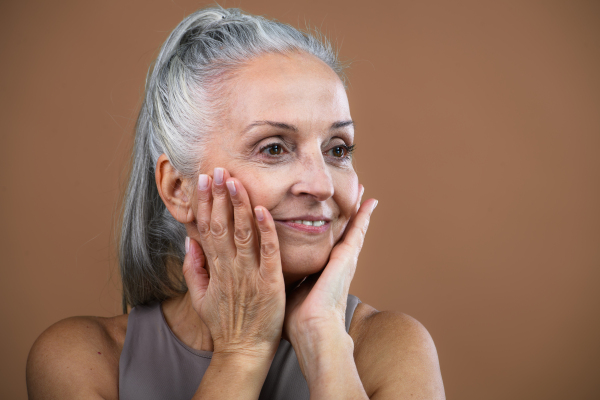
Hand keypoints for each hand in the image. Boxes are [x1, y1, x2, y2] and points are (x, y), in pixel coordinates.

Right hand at [182, 167, 285, 360]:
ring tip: (234, 181)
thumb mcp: (200, 297)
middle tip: (217, 170)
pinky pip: (268, 252)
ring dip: (238, 205)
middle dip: (218, 196)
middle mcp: (229, 267)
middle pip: (221, 225)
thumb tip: (188, 241)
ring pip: (242, 233)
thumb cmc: (225, 324)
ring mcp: (249, 274)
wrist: (245, 351)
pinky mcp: (270, 282)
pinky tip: (262, 209)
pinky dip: (265, 230)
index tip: (203, 181)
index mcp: (214, 268)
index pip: (206, 228)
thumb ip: (194, 268)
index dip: (204, 203)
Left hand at [283, 185, 377, 342]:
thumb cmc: (298, 322)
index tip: (328, 215)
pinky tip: (370, 202)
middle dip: (347, 213)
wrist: (312, 332)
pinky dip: (364, 216)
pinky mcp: (347, 258)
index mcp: (322, 272)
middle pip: (342, 232)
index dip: (328, 229)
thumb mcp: (287, 292)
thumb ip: (280, 281)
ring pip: (353, 228)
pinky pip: (358, 231)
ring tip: (364, 190)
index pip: (325, 245)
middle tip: (354, 193)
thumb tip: (263, 280)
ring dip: (358, 209)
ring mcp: (344, 260)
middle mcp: (335, 264)